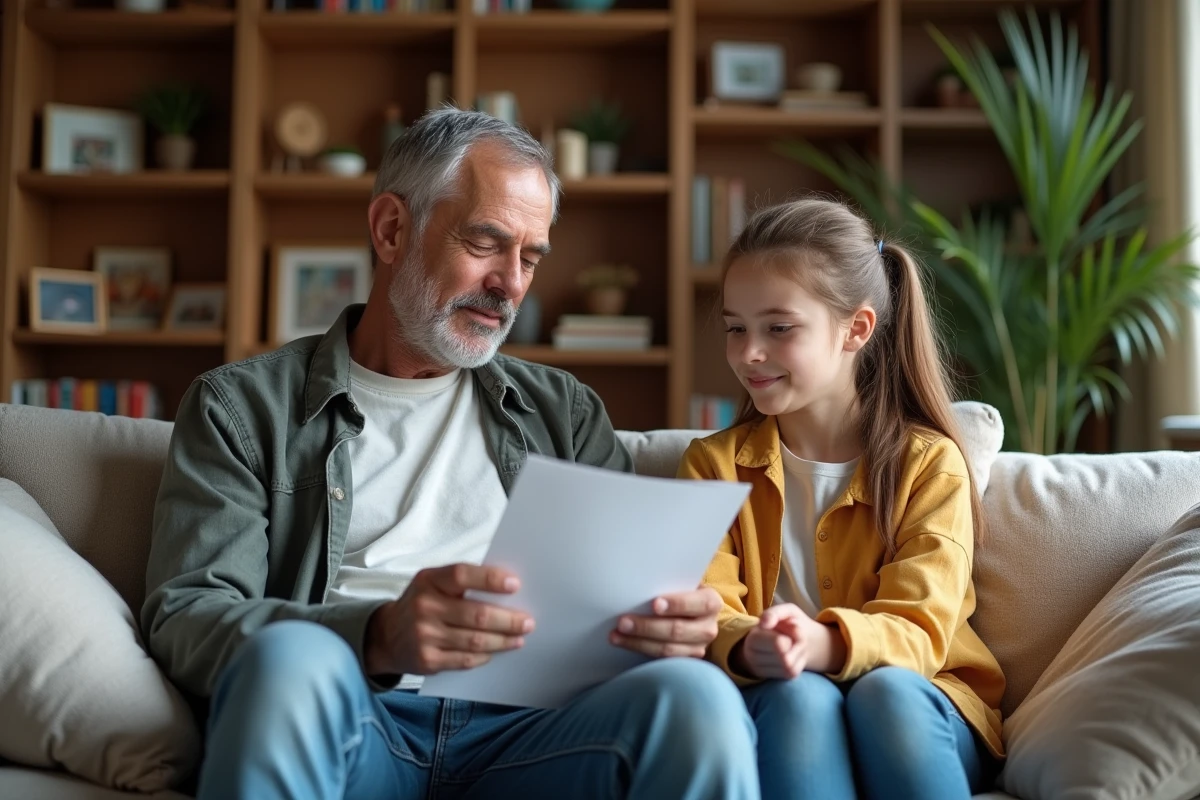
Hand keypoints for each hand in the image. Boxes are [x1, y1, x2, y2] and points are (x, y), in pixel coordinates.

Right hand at [364, 564, 533, 678]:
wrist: (386, 636)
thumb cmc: (422, 603)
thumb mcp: (433, 583)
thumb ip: (463, 582)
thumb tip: (508, 588)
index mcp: (429, 580)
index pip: (462, 575)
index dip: (490, 579)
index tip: (515, 585)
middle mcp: (424, 607)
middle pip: (476, 614)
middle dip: (508, 619)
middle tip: (528, 622)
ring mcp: (425, 635)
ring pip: (475, 640)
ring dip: (503, 640)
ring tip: (520, 637)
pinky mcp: (427, 660)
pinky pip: (465, 660)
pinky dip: (485, 656)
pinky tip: (497, 651)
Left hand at [609, 587, 720, 658]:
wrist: (691, 614)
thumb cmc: (681, 593)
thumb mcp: (683, 585)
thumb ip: (669, 585)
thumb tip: (640, 584)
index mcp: (712, 602)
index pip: (699, 603)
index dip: (677, 604)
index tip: (654, 604)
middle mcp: (709, 628)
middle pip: (678, 630)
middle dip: (647, 627)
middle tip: (623, 622)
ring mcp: (698, 648)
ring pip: (667, 650)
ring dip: (638, 643)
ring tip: (616, 635)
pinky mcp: (684, 662)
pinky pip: (661, 661)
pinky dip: (640, 651)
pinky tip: (624, 644)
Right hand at [733, 604, 846, 679]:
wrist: (790, 637)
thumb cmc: (785, 622)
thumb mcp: (784, 612)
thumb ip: (775, 613)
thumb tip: (764, 623)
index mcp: (752, 639)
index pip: (778, 644)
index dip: (791, 633)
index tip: (788, 626)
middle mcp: (752, 658)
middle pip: (785, 658)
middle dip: (797, 644)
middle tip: (794, 635)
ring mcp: (763, 671)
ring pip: (789, 667)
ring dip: (799, 653)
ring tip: (794, 643)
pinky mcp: (776, 677)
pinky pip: (792, 673)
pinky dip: (798, 662)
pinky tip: (795, 653)